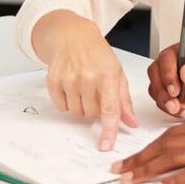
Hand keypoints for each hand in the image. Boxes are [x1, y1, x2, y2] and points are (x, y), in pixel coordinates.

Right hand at [32, 11, 137, 150]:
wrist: (74, 37)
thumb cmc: (99, 55)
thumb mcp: (117, 74)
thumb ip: (124, 101)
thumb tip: (131, 123)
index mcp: (108, 76)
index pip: (109, 109)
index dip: (109, 130)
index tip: (106, 146)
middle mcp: (87, 78)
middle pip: (92, 114)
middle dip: (96, 110)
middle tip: (97, 93)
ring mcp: (68, 80)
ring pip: (77, 113)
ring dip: (82, 106)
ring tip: (85, 87)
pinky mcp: (53, 81)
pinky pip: (62, 107)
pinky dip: (68, 101)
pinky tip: (72, 86)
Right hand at [147, 38, 184, 119]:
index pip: (167, 57)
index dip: (167, 73)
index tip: (175, 89)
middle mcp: (177, 62)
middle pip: (156, 72)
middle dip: (163, 90)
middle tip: (175, 103)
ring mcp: (173, 78)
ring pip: (156, 88)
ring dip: (167, 102)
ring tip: (184, 109)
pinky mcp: (172, 94)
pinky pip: (162, 102)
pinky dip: (172, 110)